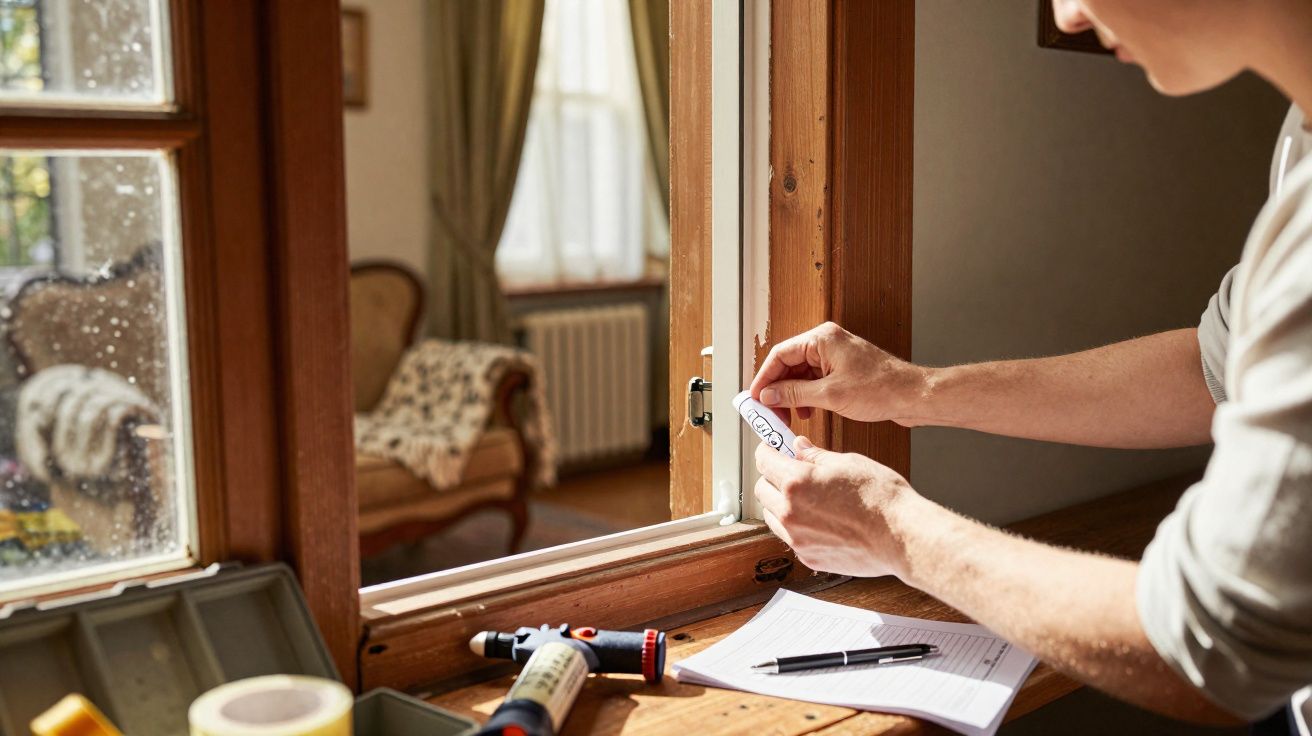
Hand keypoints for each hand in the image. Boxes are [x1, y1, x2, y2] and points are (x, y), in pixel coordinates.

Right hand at [749, 322, 927, 425]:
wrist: (912, 396)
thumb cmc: (882, 389)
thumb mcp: (829, 395)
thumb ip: (794, 394)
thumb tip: (769, 395)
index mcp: (822, 339)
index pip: (780, 355)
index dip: (764, 378)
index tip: (755, 398)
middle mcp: (826, 343)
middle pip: (788, 364)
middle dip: (777, 390)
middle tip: (770, 411)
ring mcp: (835, 356)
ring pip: (800, 374)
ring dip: (792, 395)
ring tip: (789, 416)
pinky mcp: (842, 369)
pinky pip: (814, 380)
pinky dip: (806, 396)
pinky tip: (807, 412)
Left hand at [753, 437, 921, 578]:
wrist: (902, 536)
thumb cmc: (881, 498)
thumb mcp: (848, 463)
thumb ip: (816, 456)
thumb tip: (799, 448)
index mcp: (796, 482)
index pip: (763, 460)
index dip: (768, 450)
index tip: (773, 449)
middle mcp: (790, 512)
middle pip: (762, 489)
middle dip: (773, 477)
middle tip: (792, 471)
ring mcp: (797, 538)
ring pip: (772, 516)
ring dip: (780, 503)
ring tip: (808, 497)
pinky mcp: (808, 557)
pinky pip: (790, 537)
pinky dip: (796, 526)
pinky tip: (819, 519)